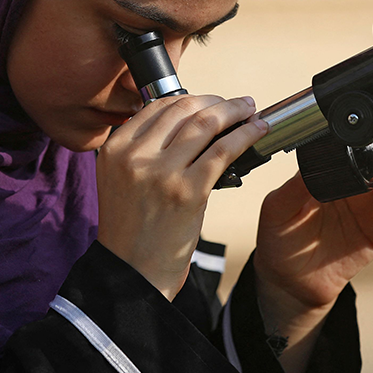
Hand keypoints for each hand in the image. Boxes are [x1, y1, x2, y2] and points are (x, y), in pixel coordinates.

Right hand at [96, 95, 265, 299]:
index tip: (210, 101)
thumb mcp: (123, 179)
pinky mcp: (188, 192)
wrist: (132, 274)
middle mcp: (134, 155)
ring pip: (205, 123)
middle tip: (236, 104)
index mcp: (115, 148)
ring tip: (250, 110)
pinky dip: (245, 135)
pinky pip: (223, 150)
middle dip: (216, 100)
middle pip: (183, 108)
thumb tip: (191, 122)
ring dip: (234, 111)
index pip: (157, 106)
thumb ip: (144, 149)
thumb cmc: (134, 229)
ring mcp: (161, 172)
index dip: (191, 98)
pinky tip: (257, 130)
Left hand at [252, 156, 372, 372]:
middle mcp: (354, 189)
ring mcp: (369, 210)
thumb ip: (295, 187)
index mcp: (332, 176)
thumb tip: (313, 165)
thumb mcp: (277, 208)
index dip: (367, 150)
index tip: (367, 156)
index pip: (356, 153)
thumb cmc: (279, 239)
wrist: (288, 280)